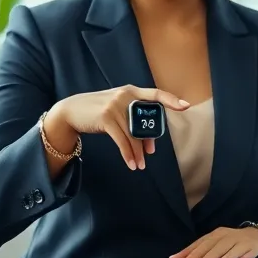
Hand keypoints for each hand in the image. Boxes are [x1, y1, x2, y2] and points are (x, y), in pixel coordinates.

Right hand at [54, 85, 190, 170]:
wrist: (71, 112)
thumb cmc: (98, 113)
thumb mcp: (117, 110)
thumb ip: (132, 121)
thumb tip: (149, 145)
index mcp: (131, 91)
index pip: (155, 94)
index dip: (171, 100)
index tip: (186, 106)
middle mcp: (125, 95)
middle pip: (144, 122)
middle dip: (147, 141)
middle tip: (148, 154)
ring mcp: (115, 106)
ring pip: (134, 135)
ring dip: (137, 153)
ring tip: (139, 165)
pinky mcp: (106, 118)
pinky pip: (122, 140)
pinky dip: (128, 154)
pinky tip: (131, 163)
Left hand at [170, 226, 257, 257]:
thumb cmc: (235, 245)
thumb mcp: (218, 248)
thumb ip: (200, 254)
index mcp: (215, 235)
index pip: (198, 243)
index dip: (186, 251)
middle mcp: (224, 235)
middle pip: (208, 245)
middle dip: (195, 255)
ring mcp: (236, 239)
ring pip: (221, 247)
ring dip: (210, 256)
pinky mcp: (248, 245)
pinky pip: (237, 250)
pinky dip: (229, 256)